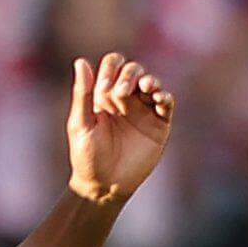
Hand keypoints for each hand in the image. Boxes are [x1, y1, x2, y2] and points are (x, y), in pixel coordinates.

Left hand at [66, 53, 174, 206]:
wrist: (104, 185)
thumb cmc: (87, 156)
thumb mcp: (80, 124)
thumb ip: (82, 93)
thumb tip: (81, 61)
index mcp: (105, 95)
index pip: (113, 65)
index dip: (111, 69)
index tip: (103, 90)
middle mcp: (125, 99)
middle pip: (134, 70)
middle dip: (128, 75)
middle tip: (120, 93)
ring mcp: (143, 111)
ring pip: (152, 83)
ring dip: (150, 80)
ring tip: (146, 87)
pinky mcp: (158, 125)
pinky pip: (167, 103)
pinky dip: (165, 96)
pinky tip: (159, 97)